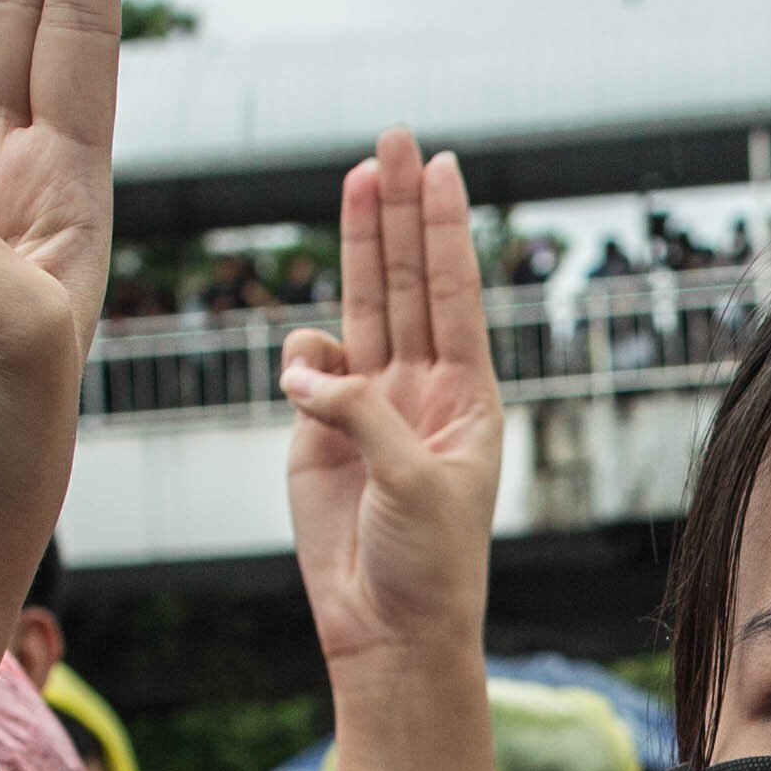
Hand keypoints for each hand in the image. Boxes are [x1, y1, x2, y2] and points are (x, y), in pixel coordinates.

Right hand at [283, 131, 505, 672]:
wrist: (387, 632)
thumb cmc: (428, 568)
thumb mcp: (412, 487)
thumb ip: (363, 417)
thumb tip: (308, 370)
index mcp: (469, 398)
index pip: (455, 293)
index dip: (445, 227)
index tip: (441, 164)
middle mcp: (423, 390)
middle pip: (411, 279)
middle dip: (401, 209)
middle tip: (394, 138)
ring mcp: (371, 406)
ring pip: (364, 305)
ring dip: (361, 242)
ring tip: (359, 174)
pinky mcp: (320, 433)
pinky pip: (308, 369)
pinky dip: (301, 355)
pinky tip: (303, 373)